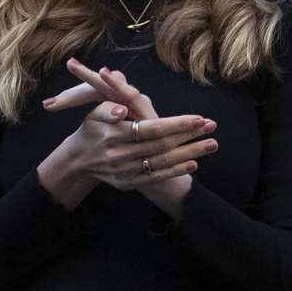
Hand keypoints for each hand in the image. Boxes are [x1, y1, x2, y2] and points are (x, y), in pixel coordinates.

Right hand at [37, 58, 217, 213]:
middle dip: (189, 136)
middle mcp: (121, 154)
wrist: (78, 161)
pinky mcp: (129, 183)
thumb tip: (122, 109)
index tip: (199, 118)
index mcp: (114, 134)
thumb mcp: (94, 114)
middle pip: (162, 145)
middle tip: (212, 126)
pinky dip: (176, 171)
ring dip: (190, 153)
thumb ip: (108, 107)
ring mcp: (126, 171)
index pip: (152, 129)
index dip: (176, 124)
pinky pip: (156, 177)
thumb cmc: (93, 130)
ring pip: (163, 161)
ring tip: (212, 144)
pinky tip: (194, 164)